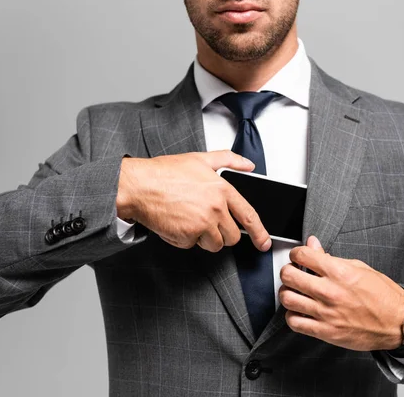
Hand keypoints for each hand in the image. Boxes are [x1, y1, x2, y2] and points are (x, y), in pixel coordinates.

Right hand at [116, 150, 271, 252]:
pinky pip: (193, 246)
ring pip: (215, 244)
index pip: (249, 216)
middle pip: (232, 236)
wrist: (139, 186)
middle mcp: (215, 208)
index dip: (260, 232)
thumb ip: (228, 160)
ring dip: (205, 238)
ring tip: (190, 220)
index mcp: (222, 190)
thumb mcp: (200, 159)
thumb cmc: (165, 173)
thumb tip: (248, 165)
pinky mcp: (187, 237)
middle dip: (223, 234)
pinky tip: (177, 223)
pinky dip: (186, 239)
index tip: (264, 242)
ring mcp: (201, 224)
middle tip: (208, 222)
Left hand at [278, 236, 403, 350]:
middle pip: (289, 276)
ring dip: (287, 293)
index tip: (298, 256)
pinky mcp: (325, 331)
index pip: (303, 255)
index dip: (296, 253)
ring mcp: (326, 313)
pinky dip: (292, 316)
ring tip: (294, 292)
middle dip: (287, 271)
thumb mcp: (360, 268)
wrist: (398, 323)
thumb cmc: (383, 295)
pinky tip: (299, 311)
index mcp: (339, 272)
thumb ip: (332, 257)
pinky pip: (294, 322)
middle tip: (292, 272)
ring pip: (287, 298)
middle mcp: (330, 291)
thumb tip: (313, 244)